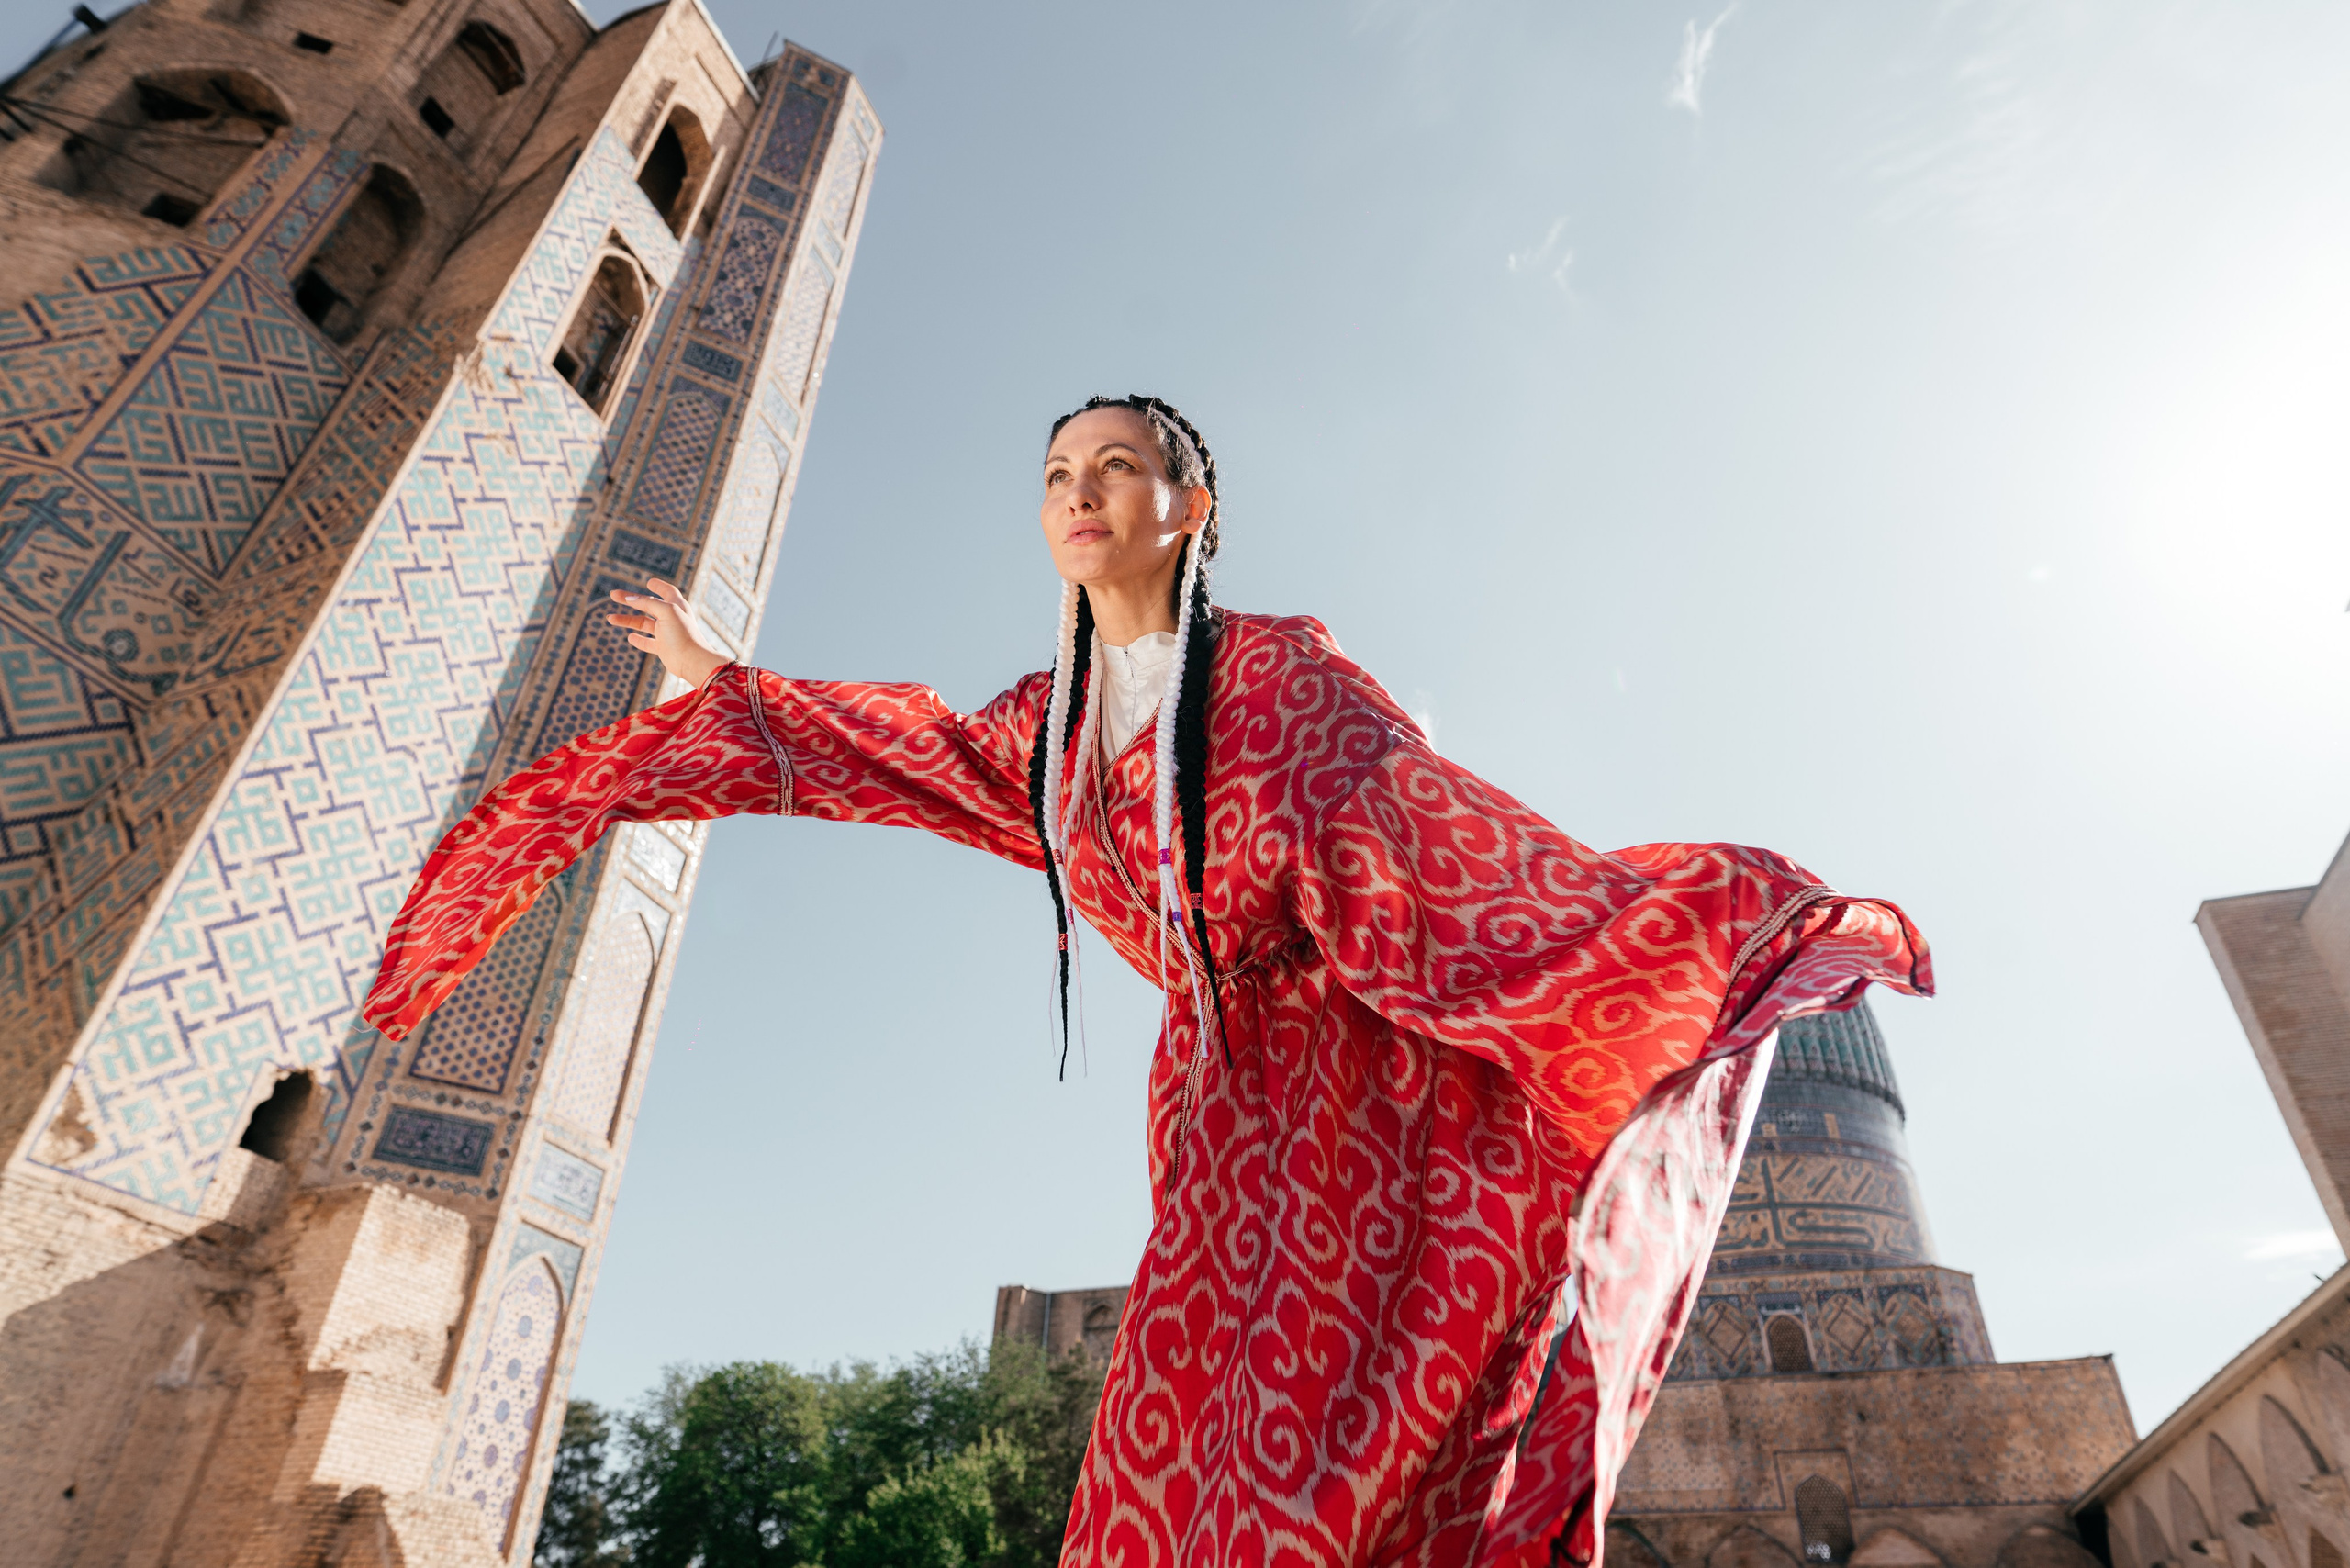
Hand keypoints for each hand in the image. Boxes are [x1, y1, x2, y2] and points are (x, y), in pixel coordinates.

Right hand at [606, 578, 731, 689]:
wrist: (692, 661)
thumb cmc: (683, 634)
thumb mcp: (667, 611)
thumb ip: (649, 603)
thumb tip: (630, 598)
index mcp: (677, 606)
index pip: (668, 591)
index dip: (659, 586)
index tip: (649, 582)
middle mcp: (672, 618)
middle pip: (648, 605)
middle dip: (631, 600)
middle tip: (613, 595)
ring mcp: (667, 634)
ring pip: (644, 624)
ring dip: (627, 620)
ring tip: (610, 618)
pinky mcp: (663, 648)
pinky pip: (648, 642)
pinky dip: (639, 639)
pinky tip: (630, 637)